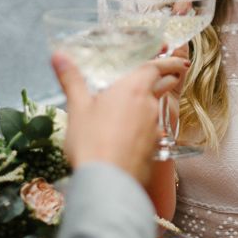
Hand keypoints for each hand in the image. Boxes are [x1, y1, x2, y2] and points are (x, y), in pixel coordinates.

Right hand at [51, 53, 188, 184]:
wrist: (106, 183)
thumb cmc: (91, 140)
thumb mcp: (77, 107)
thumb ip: (71, 79)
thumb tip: (58, 55)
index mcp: (133, 88)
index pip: (156, 67)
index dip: (167, 60)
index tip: (179, 58)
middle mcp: (148, 105)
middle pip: (164, 85)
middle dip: (168, 78)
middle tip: (170, 73)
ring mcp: (153, 128)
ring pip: (157, 108)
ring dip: (154, 102)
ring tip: (143, 101)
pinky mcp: (153, 148)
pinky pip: (153, 131)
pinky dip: (147, 126)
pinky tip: (133, 131)